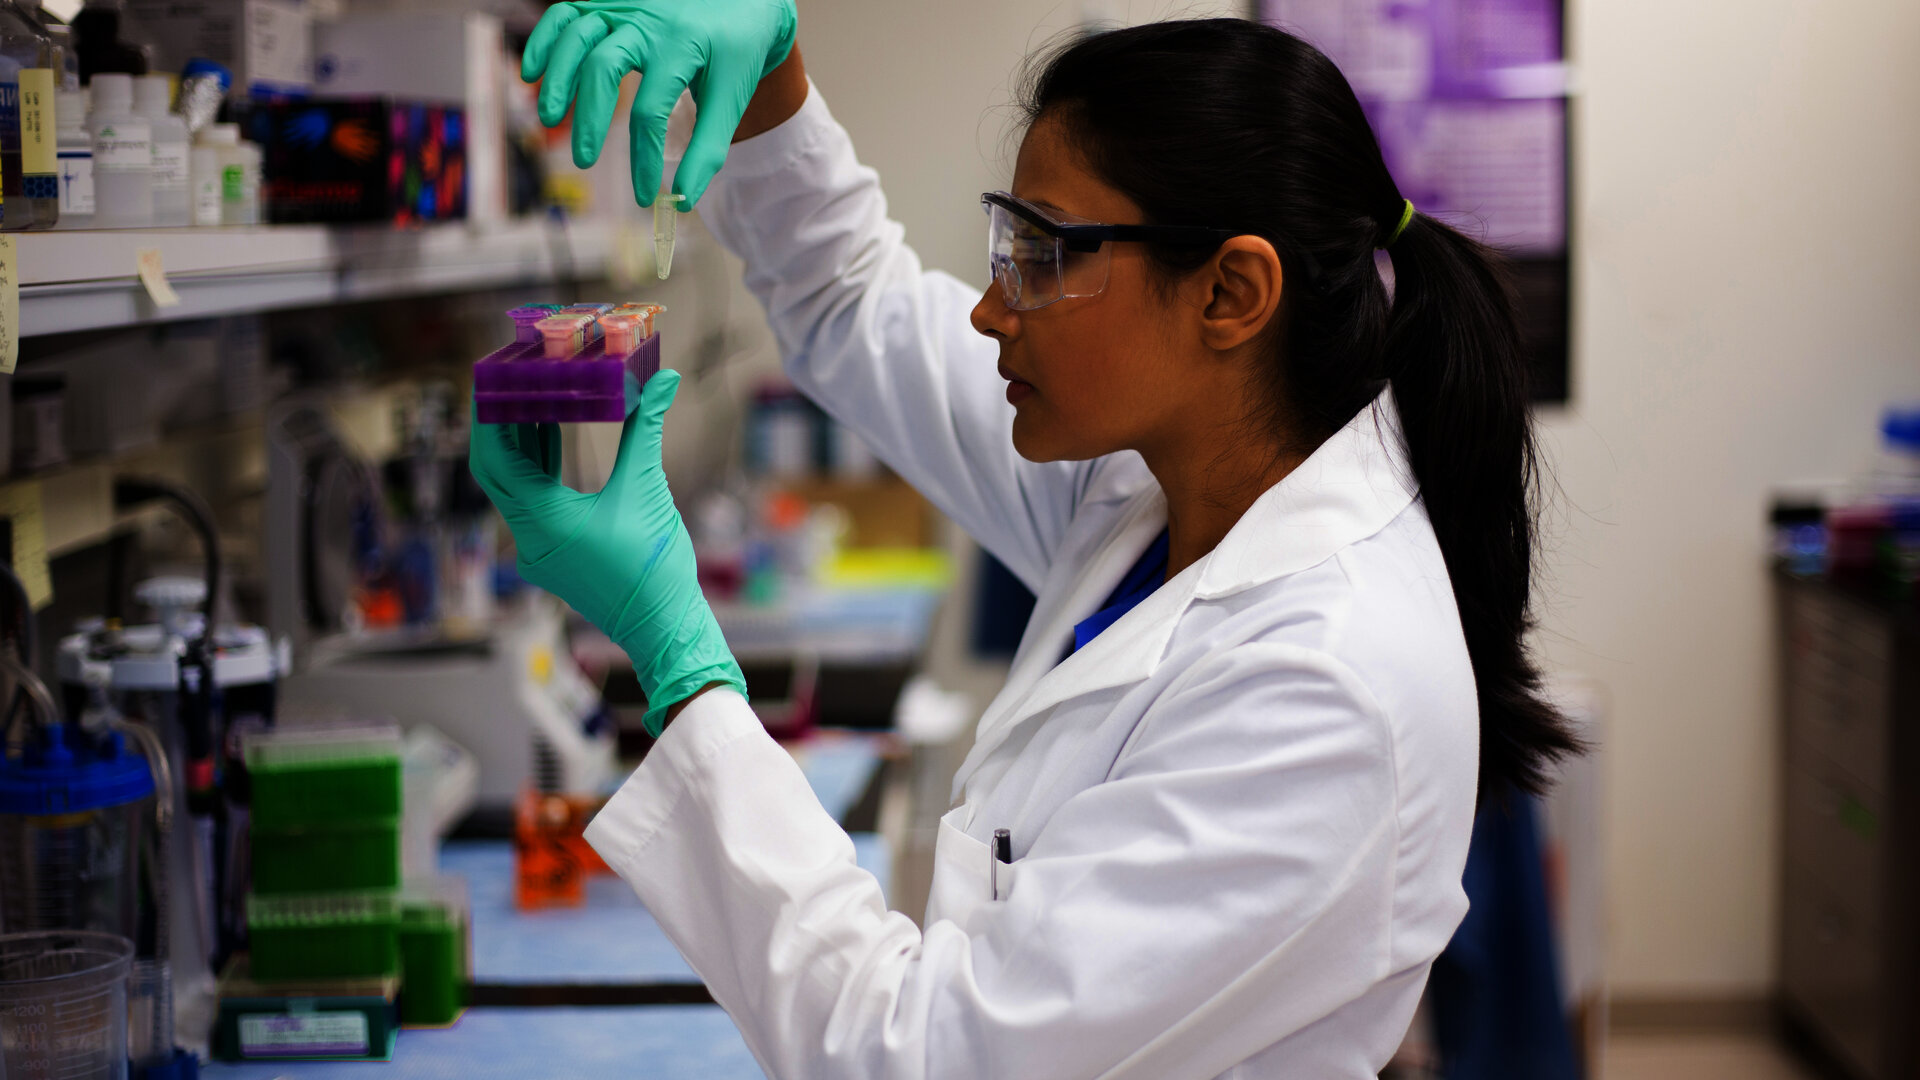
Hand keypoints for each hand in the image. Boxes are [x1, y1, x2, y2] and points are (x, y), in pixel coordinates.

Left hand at [469, 371, 745, 734]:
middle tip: (503, 381)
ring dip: (519, 444)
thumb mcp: (647, 489)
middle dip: (498, 424)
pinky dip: (537, 468)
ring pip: (513, 486)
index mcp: (544, 521)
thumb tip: (663, 380)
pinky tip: (548, 435)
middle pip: (496, 470)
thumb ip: (646, 429)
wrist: (662, 625)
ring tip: (527, 395)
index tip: (489, 379)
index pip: (496, 459)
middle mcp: (530, 538)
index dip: (488, 416)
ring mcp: (538, 550)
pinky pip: (531, 502)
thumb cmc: (654, 566)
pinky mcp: (552, 555)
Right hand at [522, 0, 796, 207]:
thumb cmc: (738, 53)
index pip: (651, 110)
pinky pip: (567, 13)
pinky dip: (544, 39)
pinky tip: (532, 73)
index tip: (643, 196)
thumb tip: (683, 199)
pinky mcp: (611, 2)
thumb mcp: (731, 99)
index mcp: (683, 45)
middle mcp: (650, 20)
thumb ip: (708, 149)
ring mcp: (626, 6)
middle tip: (585, 160)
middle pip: (603, 67)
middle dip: (588, 118)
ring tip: (548, 119)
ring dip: (558, 78)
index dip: (642, 159)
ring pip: (578, 36)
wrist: (745, 3)